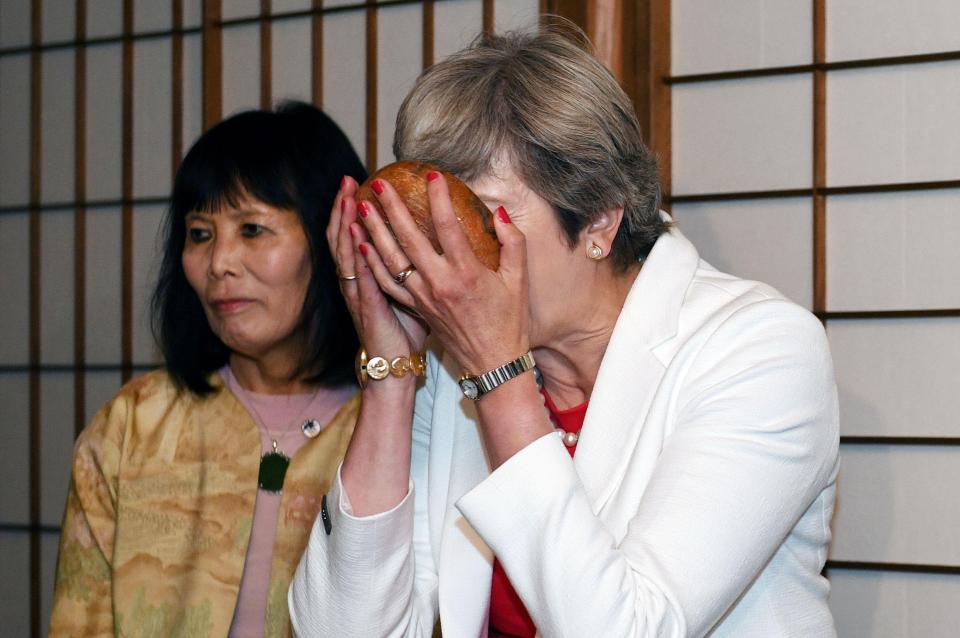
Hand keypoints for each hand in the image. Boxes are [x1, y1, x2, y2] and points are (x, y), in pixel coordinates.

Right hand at [326, 177, 427, 366]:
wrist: (397, 367)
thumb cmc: (407, 332)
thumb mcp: (414, 295)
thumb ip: (418, 268)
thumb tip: (438, 244)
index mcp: (372, 275)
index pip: (361, 235)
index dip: (358, 211)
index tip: (365, 184)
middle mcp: (361, 280)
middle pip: (347, 237)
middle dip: (345, 208)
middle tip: (348, 180)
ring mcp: (361, 294)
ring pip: (348, 253)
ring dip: (345, 225)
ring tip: (348, 199)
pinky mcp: (368, 308)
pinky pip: (360, 279)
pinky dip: (357, 258)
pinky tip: (356, 238)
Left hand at [355, 172, 529, 374]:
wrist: (493, 362)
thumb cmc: (509, 320)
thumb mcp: (519, 280)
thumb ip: (512, 243)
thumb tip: (498, 213)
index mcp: (467, 274)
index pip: (448, 227)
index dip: (438, 198)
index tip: (432, 175)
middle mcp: (440, 283)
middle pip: (409, 239)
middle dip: (392, 208)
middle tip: (378, 184)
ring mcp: (423, 297)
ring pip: (391, 260)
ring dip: (374, 231)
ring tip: (362, 207)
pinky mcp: (416, 308)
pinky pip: (387, 283)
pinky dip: (372, 263)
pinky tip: (362, 244)